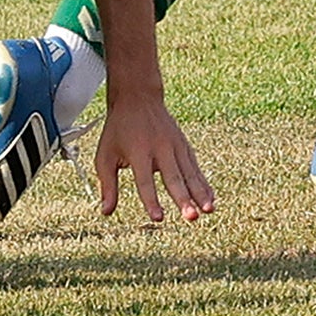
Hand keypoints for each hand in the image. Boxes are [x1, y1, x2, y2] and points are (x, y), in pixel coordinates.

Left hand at [92, 91, 213, 224]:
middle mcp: (160, 147)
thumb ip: (107, 184)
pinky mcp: (183, 145)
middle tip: (192, 217)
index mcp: (138, 151)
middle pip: (173, 177)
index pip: (145, 180)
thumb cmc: (119, 130)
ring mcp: (175, 145)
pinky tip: (210, 200)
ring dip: (200, 193)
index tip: (158, 218)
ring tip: (208, 211)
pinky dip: (203, 184)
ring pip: (189, 173)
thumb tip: (105, 212)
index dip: (151, 200)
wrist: (138, 97)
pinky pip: (195, 167)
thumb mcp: (105, 154)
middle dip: (183, 198)